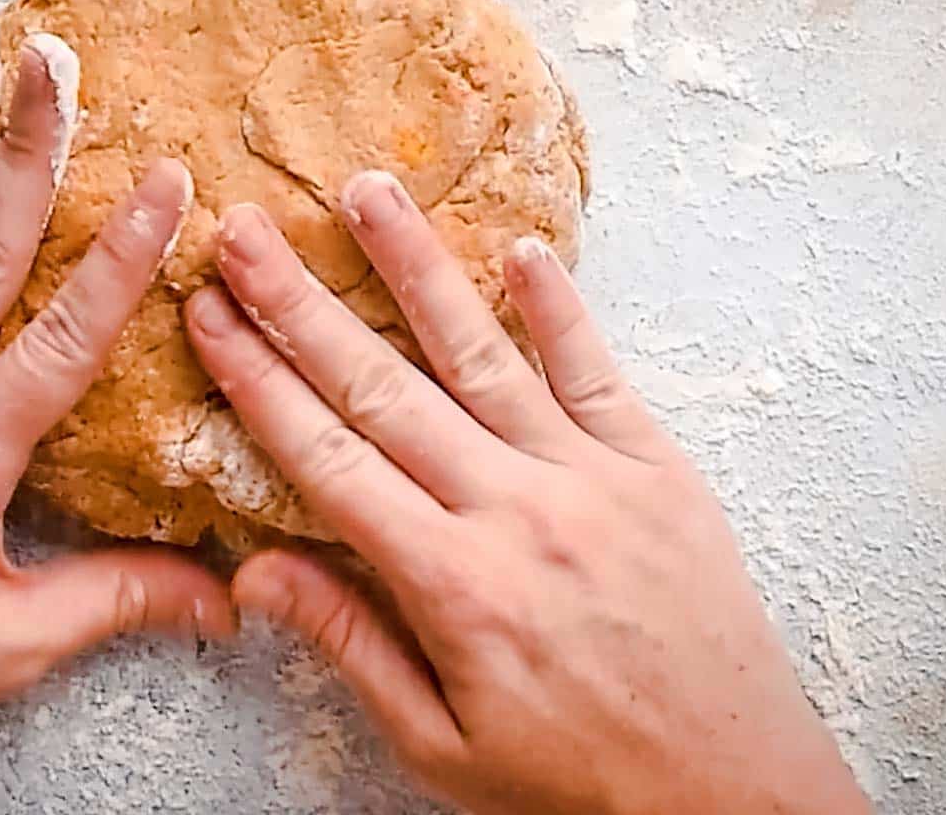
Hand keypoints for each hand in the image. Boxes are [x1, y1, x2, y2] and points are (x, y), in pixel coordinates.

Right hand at [185, 172, 868, 814]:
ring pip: (483, 353)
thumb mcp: (441, 746)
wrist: (736, 800)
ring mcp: (593, 480)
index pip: (327, 459)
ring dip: (415, 268)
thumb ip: (351, 644)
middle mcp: (515, 512)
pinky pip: (599, 373)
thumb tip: (257, 572)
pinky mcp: (659, 471)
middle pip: (383, 386)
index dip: (258, 382)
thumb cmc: (579, 786)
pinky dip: (560, 308)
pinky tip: (522, 248)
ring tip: (365, 192)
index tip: (209, 316)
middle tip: (245, 232)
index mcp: (451, 584)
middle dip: (301, 304)